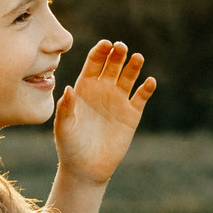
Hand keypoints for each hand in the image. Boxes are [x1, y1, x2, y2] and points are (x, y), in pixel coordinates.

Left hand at [53, 41, 155, 185]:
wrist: (86, 168)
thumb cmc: (70, 146)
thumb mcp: (63, 127)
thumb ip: (65, 108)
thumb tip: (68, 88)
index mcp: (85, 88)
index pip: (94, 63)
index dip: (100, 52)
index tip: (105, 44)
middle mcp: (103, 90)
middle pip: (112, 65)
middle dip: (117, 54)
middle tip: (121, 47)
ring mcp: (118, 101)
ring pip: (129, 77)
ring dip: (134, 66)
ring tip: (138, 57)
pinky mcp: (132, 114)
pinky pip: (141, 97)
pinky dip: (147, 89)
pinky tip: (149, 82)